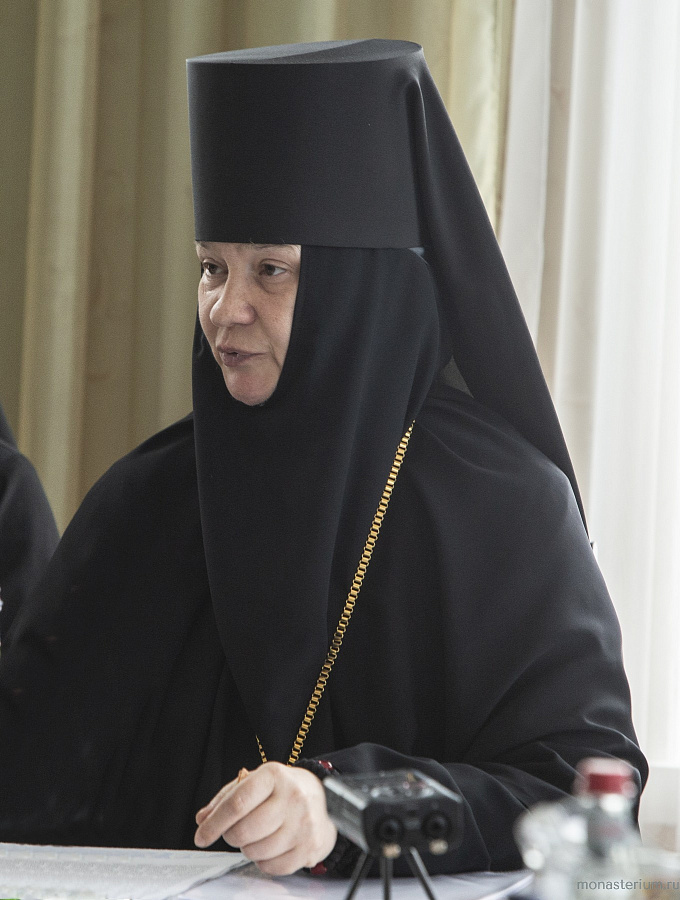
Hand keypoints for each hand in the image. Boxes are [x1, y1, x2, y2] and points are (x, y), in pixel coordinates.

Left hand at [194, 762, 337, 874]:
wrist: (327, 799)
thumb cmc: (285, 790)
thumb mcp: (257, 781)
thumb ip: (228, 798)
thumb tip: (203, 818)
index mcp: (274, 776)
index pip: (237, 803)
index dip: (214, 823)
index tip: (201, 835)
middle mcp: (292, 798)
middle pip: (244, 831)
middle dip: (231, 836)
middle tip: (235, 832)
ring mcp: (303, 824)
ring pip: (256, 851)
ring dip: (248, 848)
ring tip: (258, 836)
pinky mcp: (309, 847)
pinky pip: (272, 867)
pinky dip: (264, 861)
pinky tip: (271, 846)